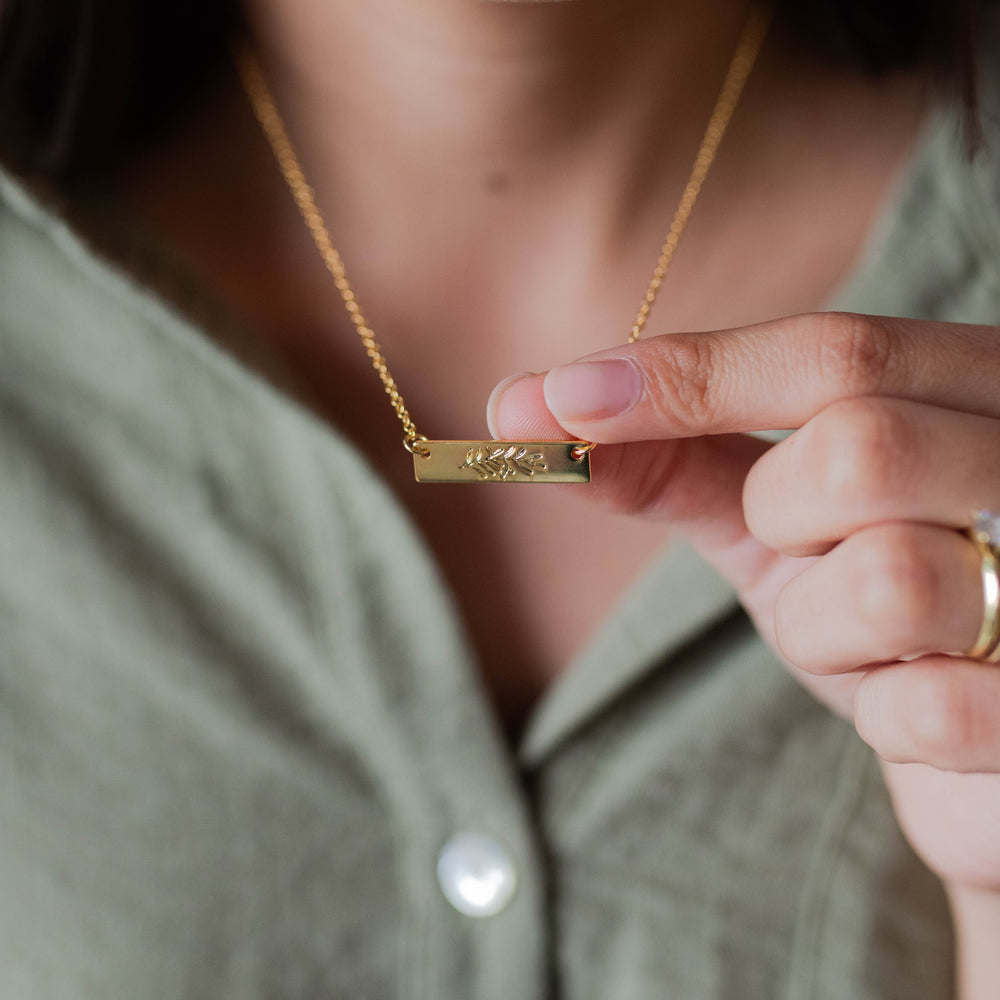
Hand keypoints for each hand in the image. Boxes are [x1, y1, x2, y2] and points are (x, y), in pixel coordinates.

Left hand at [489, 312, 999, 898]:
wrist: (987, 745)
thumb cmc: (878, 612)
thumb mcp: (782, 523)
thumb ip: (680, 460)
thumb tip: (531, 412)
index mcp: (976, 394)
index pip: (834, 353)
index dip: (682, 377)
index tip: (546, 404)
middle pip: (857, 448)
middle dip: (784, 520)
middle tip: (807, 556)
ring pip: (887, 578)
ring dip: (828, 631)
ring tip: (872, 643)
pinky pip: (926, 710)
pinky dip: (888, 717)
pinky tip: (924, 709)